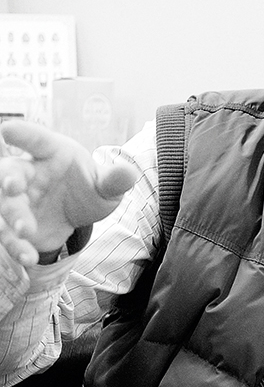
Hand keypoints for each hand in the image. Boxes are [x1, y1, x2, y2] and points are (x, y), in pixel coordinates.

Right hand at [0, 120, 137, 264]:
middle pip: (11, 172)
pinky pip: (10, 236)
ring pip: (6, 205)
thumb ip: (113, 180)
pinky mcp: (15, 226)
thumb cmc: (86, 188)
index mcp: (50, 153)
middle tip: (12, 186)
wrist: (77, 213)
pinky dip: (16, 247)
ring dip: (13, 217)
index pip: (37, 140)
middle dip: (9, 178)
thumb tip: (129, 173)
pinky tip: (29, 257)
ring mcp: (18, 200)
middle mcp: (28, 173)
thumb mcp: (104, 186)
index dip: (23, 134)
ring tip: (25, 230)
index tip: (8, 130)